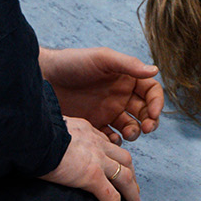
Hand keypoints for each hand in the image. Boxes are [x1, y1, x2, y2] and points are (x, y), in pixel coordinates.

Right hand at [41, 116, 142, 200]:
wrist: (32, 132)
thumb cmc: (32, 132)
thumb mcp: (48, 130)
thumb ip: (53, 138)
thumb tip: (43, 148)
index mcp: (86, 131)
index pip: (106, 144)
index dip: (113, 158)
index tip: (114, 167)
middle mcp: (96, 143)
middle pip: (124, 160)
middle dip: (131, 175)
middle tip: (134, 190)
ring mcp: (98, 159)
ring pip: (126, 179)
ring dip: (133, 195)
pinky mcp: (92, 176)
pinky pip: (111, 199)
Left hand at [42, 44, 163, 142]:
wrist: (43, 77)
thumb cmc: (72, 62)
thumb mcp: (102, 59)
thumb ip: (128, 65)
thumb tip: (155, 70)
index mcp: (126, 79)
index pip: (151, 91)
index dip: (157, 102)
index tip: (154, 113)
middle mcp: (120, 96)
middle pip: (145, 112)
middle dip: (150, 121)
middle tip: (146, 128)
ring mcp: (108, 112)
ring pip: (131, 127)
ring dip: (135, 132)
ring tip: (128, 134)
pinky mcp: (94, 125)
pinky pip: (111, 137)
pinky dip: (115, 141)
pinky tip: (110, 139)